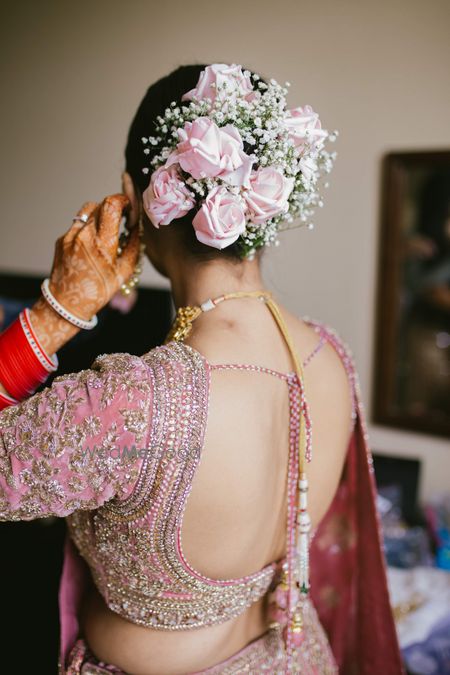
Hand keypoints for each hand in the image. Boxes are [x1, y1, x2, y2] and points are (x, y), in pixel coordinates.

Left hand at [28, 194, 141, 355]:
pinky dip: (89, 227)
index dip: (123, 200)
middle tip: (122, 217)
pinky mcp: (62, 239)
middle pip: (101, 204)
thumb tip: (139, 226)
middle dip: (114, 207)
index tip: (129, 206)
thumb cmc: (98, 291)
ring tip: (107, 229)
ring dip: (100, 214)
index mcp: (102, 244)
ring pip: (88, 211)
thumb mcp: (124, 272)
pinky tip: (93, 244)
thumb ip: (134, 245)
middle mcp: (84, 236)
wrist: (67, 303)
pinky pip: (78, 224)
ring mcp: (70, 236)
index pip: (111, 205)